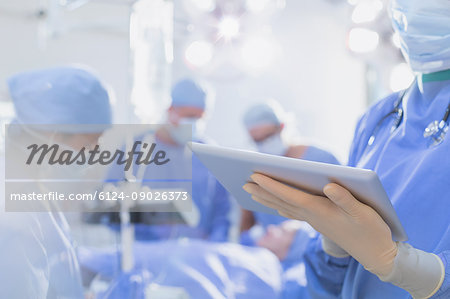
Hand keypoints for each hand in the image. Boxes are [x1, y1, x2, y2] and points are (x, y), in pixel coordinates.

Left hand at [243, 173, 397, 276]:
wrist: (376, 254)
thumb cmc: (371, 230)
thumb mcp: (363, 212)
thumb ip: (346, 199)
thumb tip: (328, 185)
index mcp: (320, 210)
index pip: (289, 195)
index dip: (271, 184)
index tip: (254, 176)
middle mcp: (312, 215)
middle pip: (281, 201)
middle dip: (262, 191)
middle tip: (243, 182)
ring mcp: (314, 221)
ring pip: (285, 207)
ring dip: (267, 199)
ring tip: (252, 192)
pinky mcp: (319, 223)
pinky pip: (294, 213)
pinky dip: (281, 206)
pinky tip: (276, 205)